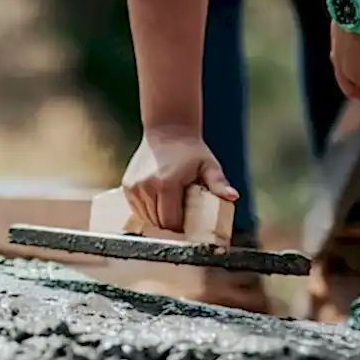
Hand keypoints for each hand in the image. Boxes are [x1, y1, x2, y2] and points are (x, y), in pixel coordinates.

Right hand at [121, 129, 236, 232]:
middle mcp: (147, 187)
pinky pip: (137, 210)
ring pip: (146, 219)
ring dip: (158, 221)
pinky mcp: (127, 187)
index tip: (189, 227)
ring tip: (171, 211)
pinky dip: (147, 212)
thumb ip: (219, 183)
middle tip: (182, 222)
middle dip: (170, 227)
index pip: (170, 222)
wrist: (167, 130)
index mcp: (166, 184)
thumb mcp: (209, 166)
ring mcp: (134, 187)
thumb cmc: (190, 151)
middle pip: (157, 223)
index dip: (181, 229)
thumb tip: (233, 196)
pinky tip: (159, 204)